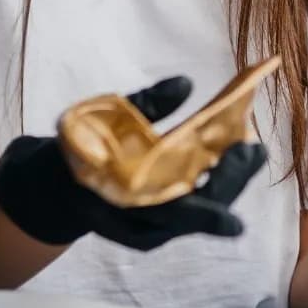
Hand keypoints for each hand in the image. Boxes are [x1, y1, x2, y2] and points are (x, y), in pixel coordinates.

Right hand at [0, 76, 265, 250]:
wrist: (54, 189)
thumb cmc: (78, 153)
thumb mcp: (99, 124)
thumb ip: (143, 106)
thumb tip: (185, 83)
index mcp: (119, 204)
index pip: (168, 217)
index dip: (204, 219)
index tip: (236, 223)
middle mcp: (142, 223)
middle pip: (195, 211)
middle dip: (228, 183)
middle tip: (252, 149)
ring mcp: (155, 224)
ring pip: (201, 207)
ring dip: (229, 179)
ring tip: (250, 148)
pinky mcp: (163, 216)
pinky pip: (197, 200)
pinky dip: (217, 177)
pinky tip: (233, 152)